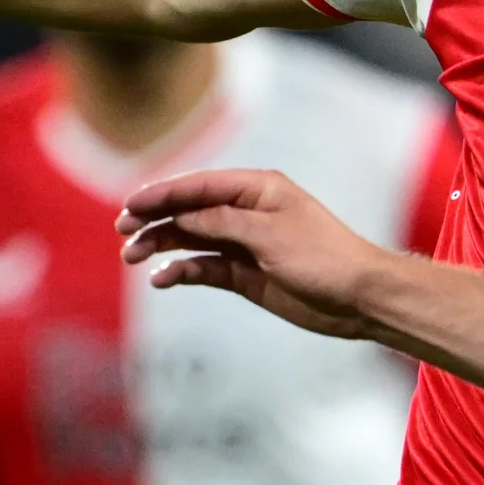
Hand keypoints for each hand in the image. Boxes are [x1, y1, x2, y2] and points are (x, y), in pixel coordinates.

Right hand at [119, 168, 395, 339]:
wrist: (359, 298)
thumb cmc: (324, 258)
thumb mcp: (269, 235)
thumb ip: (222, 223)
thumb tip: (180, 216)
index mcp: (258, 190)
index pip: (199, 186)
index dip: (162, 194)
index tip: (130, 204)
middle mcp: (248, 212)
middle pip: (190, 211)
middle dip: (155, 219)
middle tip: (123, 231)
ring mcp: (246, 244)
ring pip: (193, 240)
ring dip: (162, 245)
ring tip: (133, 257)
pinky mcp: (247, 274)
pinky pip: (206, 268)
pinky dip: (183, 271)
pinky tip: (163, 279)